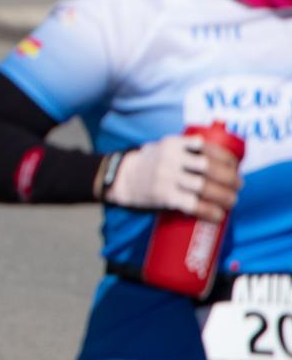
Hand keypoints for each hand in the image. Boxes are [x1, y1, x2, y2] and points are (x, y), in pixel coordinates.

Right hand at [105, 134, 243, 222]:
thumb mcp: (163, 147)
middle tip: (238, 185)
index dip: (226, 158)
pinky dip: (208, 211)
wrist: (120, 178)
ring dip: (224, 196)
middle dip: (230, 178)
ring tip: (232, 201)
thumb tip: (219, 161)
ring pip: (204, 187)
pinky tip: (217, 215)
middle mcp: (171, 159)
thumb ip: (185, 150)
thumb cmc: (148, 164)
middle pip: (209, 168)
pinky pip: (192, 204)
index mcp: (173, 144)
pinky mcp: (164, 196)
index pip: (207, 147)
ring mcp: (167, 177)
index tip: (235, 166)